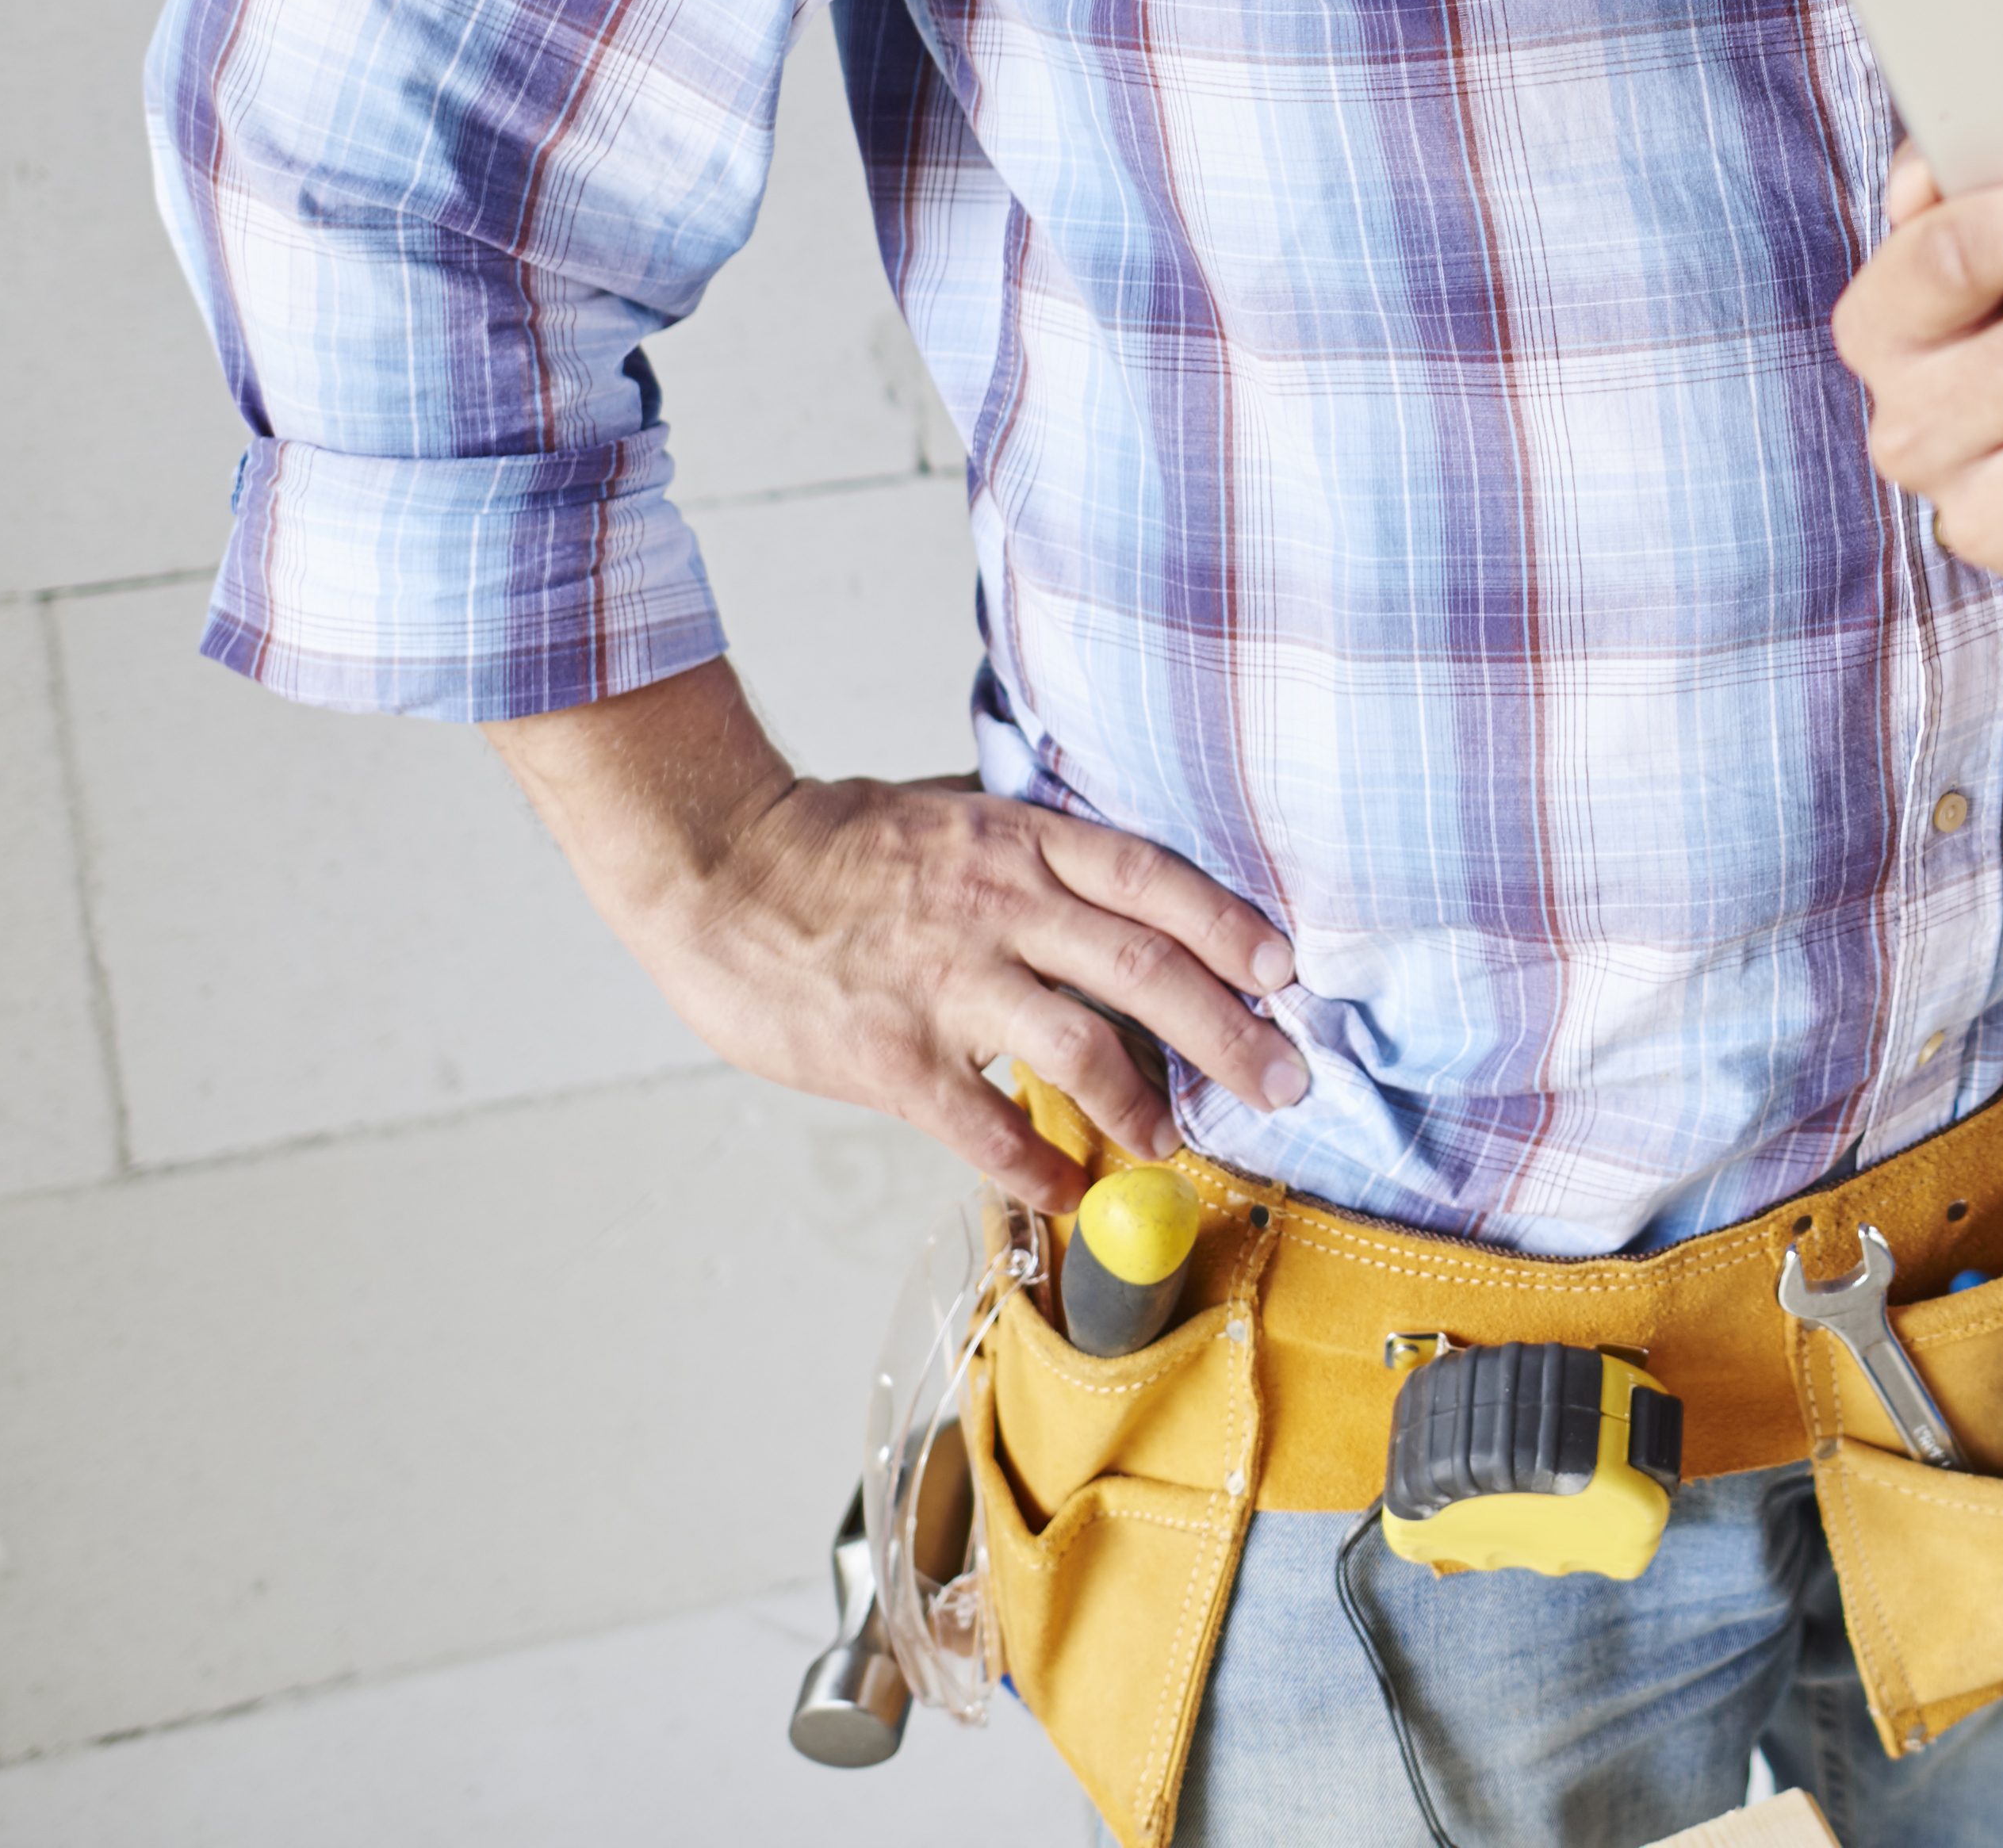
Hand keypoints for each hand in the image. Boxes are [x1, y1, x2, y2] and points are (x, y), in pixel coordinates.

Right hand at [490, 664, 1306, 1217]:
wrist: (717, 863)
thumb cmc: (836, 843)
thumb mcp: (954, 815)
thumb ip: (1031, 853)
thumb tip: (1115, 891)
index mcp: (1019, 843)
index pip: (1154, 880)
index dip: (1229, 926)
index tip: (1286, 968)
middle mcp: (1000, 905)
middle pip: (1147, 970)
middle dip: (1230, 1032)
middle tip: (1283, 1079)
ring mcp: (947, 980)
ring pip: (1082, 1046)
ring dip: (1144, 1101)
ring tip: (1174, 1137)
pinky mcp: (891, 1052)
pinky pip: (982, 1122)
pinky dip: (1034, 1162)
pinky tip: (1064, 1187)